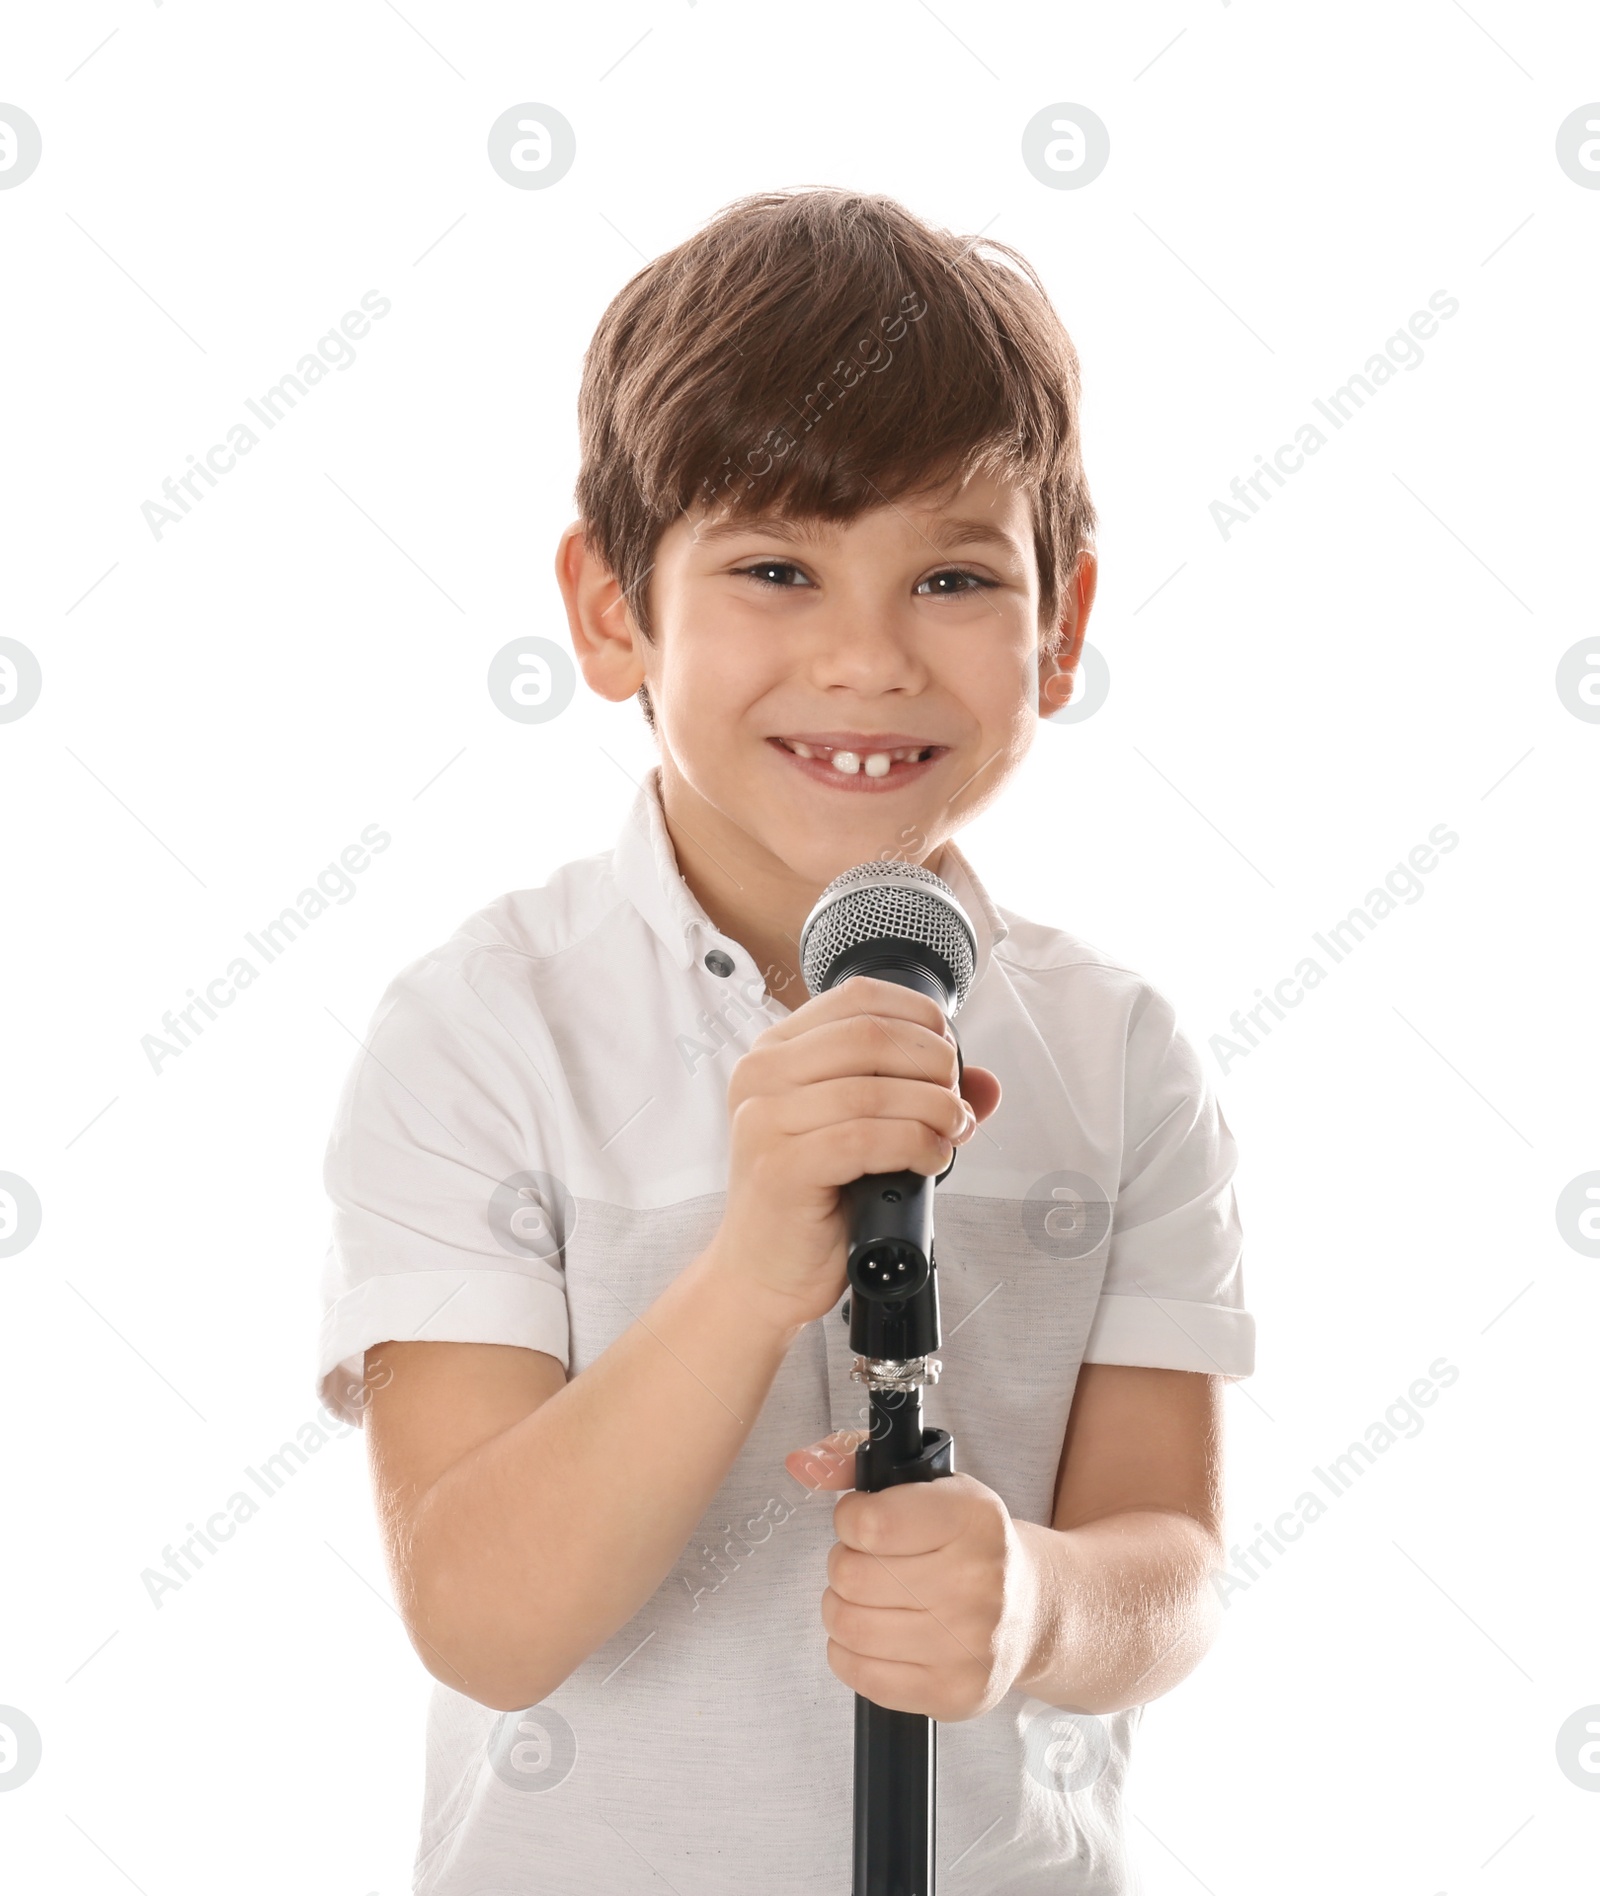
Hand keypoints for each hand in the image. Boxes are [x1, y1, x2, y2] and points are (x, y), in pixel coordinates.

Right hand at [704, 977, 1000, 1332]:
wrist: (763, 1273)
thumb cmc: (810, 1202)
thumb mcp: (863, 1133)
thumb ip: (916, 1097)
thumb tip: (985, 1083)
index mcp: (777, 1051)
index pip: (858, 996)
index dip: (920, 1016)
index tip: (948, 1054)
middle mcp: (762, 1075)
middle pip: (870, 1034)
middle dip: (933, 1064)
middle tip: (954, 1103)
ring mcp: (765, 1119)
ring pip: (874, 1088)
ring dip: (933, 1109)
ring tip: (950, 1134)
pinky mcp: (780, 1166)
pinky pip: (867, 1138)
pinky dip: (915, 1145)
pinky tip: (929, 1161)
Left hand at [784, 1430, 1041, 1721]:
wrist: (1032, 1613)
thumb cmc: (971, 1544)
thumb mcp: (931, 1485)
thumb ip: (857, 1462)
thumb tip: (801, 1464)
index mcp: (974, 1520)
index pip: (870, 1523)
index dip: (850, 1519)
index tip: (862, 1520)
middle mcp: (979, 1584)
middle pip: (852, 1577)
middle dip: (845, 1564)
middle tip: (868, 1562)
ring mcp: (968, 1646)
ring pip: (848, 1626)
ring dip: (842, 1607)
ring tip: (870, 1597)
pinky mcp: (952, 1694)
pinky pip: (859, 1673)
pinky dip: (850, 1651)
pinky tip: (876, 1633)